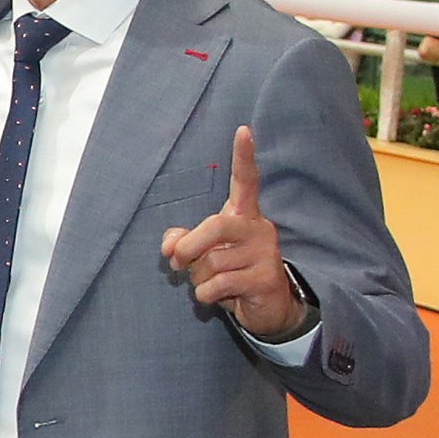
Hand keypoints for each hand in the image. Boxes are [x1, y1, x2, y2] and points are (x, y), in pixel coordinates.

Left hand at [162, 126, 304, 339]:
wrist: (267, 307)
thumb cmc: (231, 272)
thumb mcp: (203, 253)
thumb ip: (182, 242)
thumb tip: (170, 247)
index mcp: (244, 215)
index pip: (245, 180)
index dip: (243, 157)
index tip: (243, 130)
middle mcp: (258, 227)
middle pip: (214, 226)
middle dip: (189, 248)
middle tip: (177, 264)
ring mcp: (266, 252)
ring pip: (211, 263)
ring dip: (200, 279)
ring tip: (215, 283)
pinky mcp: (266, 278)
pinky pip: (218, 285)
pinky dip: (207, 296)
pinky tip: (223, 296)